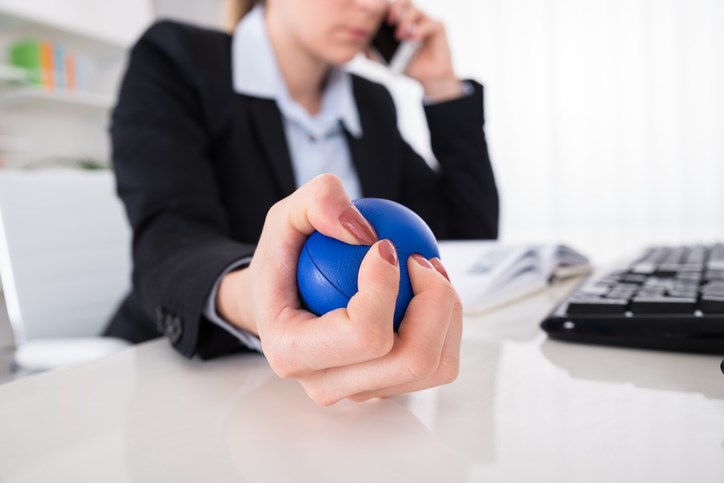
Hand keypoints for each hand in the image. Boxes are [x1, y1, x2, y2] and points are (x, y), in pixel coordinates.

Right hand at [216, 174, 461, 404]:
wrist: (278, 299)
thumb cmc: (283, 260)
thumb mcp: (285, 215)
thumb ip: (317, 203)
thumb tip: (366, 234)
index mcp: (292, 353)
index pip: (364, 335)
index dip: (387, 285)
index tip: (384, 245)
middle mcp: (326, 384)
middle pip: (411, 358)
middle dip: (434, 300)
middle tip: (419, 257)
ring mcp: (360, 391)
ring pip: (434, 366)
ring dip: (446, 311)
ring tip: (427, 270)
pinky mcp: (386, 386)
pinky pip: (438, 363)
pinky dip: (445, 322)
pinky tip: (429, 288)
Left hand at [382, 0, 463, 101]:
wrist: (428, 78)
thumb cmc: (409, 65)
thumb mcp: (388, 59)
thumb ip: (375, 52)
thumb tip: (361, 47)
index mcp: (401, 21)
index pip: (392, 7)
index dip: (384, 7)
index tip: (375, 14)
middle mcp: (414, 18)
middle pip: (405, 2)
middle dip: (395, 7)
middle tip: (389, 20)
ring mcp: (426, 21)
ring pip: (416, 11)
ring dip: (405, 21)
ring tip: (399, 35)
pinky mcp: (438, 28)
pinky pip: (429, 23)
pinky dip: (419, 29)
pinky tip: (412, 38)